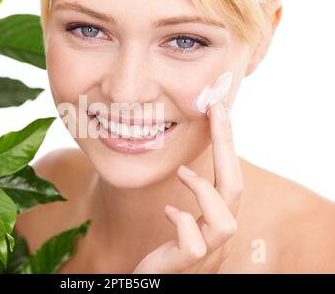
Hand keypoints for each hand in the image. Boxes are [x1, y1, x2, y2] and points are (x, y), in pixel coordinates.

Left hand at [133, 101, 243, 272]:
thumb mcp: (183, 226)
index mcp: (218, 224)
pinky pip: (192, 243)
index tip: (219, 110)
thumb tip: (189, 172)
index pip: (231, 180)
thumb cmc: (166, 257)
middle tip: (216, 111)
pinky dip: (182, 221)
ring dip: (204, 191)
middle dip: (227, 147)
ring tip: (184, 173)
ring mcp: (205, 255)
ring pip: (225, 222)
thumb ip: (193, 206)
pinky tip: (168, 213)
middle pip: (235, 190)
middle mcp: (218, 239)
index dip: (228, 144)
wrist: (152, 286)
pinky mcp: (185, 266)